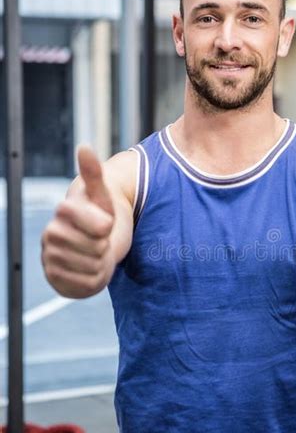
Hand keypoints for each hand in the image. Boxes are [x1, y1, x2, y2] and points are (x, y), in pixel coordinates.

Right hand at [41, 146, 115, 297]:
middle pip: (96, 248)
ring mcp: (50, 257)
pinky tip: (90, 270)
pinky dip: (94, 281)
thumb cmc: (102, 216)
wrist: (95, 244)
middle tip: (100, 241)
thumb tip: (84, 147)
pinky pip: (84, 285)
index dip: (108, 227)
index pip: (100, 226)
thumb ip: (93, 173)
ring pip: (91, 268)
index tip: (104, 223)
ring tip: (96, 255)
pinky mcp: (54, 278)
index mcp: (64, 211)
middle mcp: (52, 234)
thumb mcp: (103, 196)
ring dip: (101, 264)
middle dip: (105, 247)